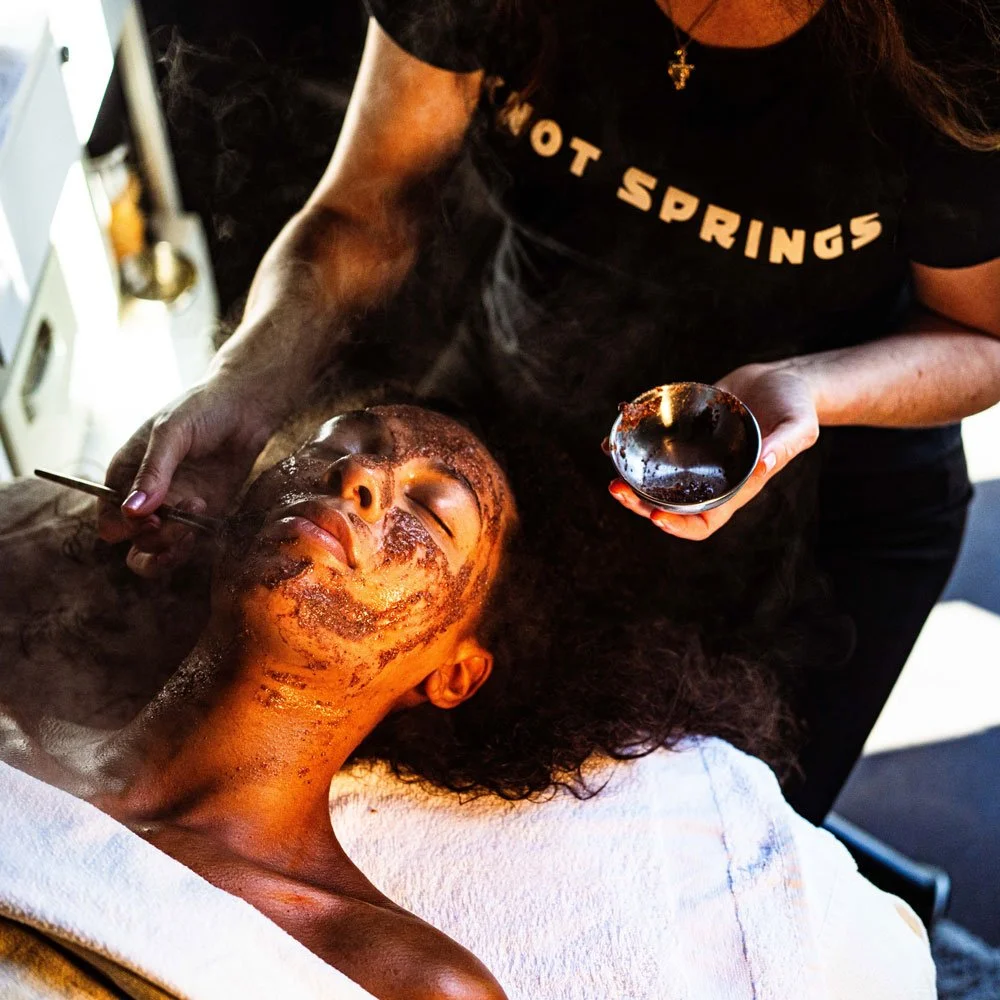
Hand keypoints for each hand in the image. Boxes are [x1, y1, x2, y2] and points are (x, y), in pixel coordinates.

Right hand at [97, 374, 282, 576]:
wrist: (246, 408)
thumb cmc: (202, 409)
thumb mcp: (172, 432)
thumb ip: (153, 471)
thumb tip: (132, 511)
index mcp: (124, 475)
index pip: (109, 520)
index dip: (127, 527)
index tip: (154, 517)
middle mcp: (143, 497)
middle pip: (133, 541)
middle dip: (156, 538)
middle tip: (183, 518)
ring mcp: (172, 509)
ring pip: (156, 550)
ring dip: (174, 544)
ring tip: (198, 509)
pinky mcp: (200, 517)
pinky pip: (185, 546)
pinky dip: (192, 543)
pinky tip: (205, 515)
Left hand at [607, 362, 819, 540]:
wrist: (784, 380)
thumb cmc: (797, 408)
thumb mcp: (801, 427)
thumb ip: (785, 445)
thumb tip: (764, 464)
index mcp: (736, 488)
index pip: (704, 522)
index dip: (680, 526)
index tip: (657, 518)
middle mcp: (710, 478)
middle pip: (669, 504)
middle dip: (640, 503)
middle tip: (616, 488)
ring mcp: (695, 458)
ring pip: (656, 480)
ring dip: (630, 479)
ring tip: (611, 466)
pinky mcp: (685, 435)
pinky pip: (655, 448)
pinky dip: (631, 448)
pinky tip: (612, 440)